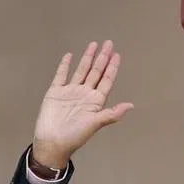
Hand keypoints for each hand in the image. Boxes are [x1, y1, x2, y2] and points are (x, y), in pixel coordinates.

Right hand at [32, 40, 133, 167]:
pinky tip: (69, 55)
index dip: (112, 68)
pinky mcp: (56, 92)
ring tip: (94, 45)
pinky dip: (65, 65)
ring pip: (81, 70)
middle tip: (109, 43)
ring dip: (87, 58)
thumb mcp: (95, 124)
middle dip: (102, 58)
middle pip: (96, 72)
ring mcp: (70, 92)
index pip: (106, 80)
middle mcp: (85, 94)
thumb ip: (112, 114)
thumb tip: (131, 106)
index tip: (117, 55)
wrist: (52, 141)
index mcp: (96, 101)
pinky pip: (61, 75)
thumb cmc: (75, 136)